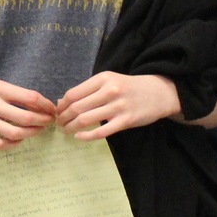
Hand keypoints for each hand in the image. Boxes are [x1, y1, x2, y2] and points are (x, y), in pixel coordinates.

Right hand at [0, 69, 56, 148]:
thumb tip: (37, 103)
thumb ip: (11, 91)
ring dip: (32, 133)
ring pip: (14, 133)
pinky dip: (13, 143)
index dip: (45, 104)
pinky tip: (19, 138)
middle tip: (50, 120)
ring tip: (38, 130)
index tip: (52, 107)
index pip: (29, 98)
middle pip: (24, 118)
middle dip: (43, 121)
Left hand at [55, 72, 180, 139]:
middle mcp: (109, 91)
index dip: (62, 105)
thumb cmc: (129, 87)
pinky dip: (86, 136)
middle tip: (59, 124)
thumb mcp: (109, 81)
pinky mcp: (126, 121)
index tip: (58, 112)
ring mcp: (118, 107)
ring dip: (71, 127)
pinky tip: (79, 137)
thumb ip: (89, 90)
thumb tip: (63, 102)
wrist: (159, 93)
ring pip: (86, 120)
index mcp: (102, 79)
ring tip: (67, 131)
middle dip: (63, 118)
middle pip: (77, 107)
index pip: (73, 94)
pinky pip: (101, 132)